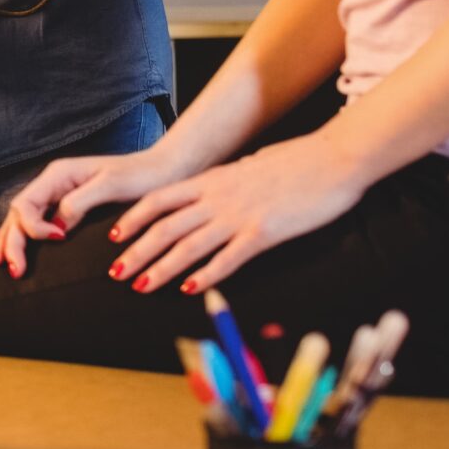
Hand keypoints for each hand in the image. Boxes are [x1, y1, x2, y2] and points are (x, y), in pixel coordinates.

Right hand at [0, 134, 211, 278]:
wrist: (165, 171)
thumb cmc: (141, 176)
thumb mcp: (111, 186)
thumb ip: (79, 203)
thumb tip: (56, 227)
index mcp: (59, 174)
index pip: (27, 204)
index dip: (33, 226)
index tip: (57, 240)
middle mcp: (53, 182)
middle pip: (19, 213)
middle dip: (11, 241)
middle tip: (15, 270)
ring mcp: (59, 193)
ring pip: (23, 218)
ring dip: (11, 240)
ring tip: (1, 263)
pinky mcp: (69, 205)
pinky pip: (37, 221)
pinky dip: (24, 237)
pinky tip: (18, 250)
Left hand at [99, 133, 370, 297]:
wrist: (333, 157)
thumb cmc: (298, 161)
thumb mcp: (252, 166)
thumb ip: (231, 180)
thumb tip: (222, 186)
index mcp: (213, 179)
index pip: (160, 199)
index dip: (134, 218)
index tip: (114, 235)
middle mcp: (218, 196)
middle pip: (165, 226)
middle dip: (137, 251)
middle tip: (115, 272)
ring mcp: (239, 215)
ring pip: (188, 245)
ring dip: (161, 268)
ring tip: (140, 286)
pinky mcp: (264, 233)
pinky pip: (228, 259)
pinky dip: (206, 276)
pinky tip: (190, 291)